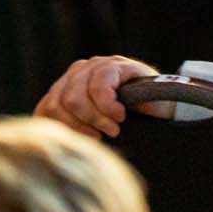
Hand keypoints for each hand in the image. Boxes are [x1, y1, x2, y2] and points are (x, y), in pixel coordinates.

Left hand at [34, 56, 172, 137]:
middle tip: (101, 136)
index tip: (82, 143)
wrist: (167, 111)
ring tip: (113, 128)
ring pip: (75, 98)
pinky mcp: (116, 65)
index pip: (45, 109)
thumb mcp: (97, 130)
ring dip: (95, 119)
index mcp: (67, 87)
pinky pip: (100, 86)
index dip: (61, 130)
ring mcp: (95, 66)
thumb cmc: (131, 124)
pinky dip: (108, 107)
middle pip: (57, 104)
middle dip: (79, 126)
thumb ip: (75, 130)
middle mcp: (77, 73)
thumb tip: (52, 147)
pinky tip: (120, 115)